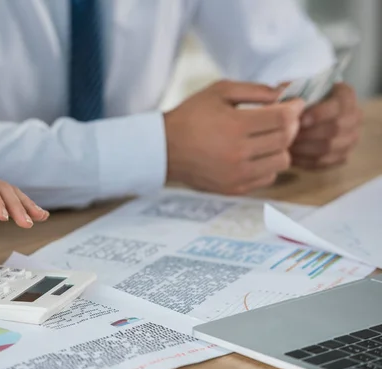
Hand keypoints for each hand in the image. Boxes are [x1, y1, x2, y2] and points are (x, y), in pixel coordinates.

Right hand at [163, 80, 304, 194]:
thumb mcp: (219, 91)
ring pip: (282, 161)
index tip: (294, 104)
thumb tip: (285, 94)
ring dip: (281, 147)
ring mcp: (237, 174)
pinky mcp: (234, 188)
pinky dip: (268, 165)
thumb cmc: (190, 116)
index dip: (294, 109)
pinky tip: (256, 155)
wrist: (163, 148)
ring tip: (268, 138)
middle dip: (291, 125)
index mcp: (235, 126)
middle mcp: (238, 153)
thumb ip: (254, 90)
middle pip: (286, 140)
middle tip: (282, 118)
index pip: (283, 119)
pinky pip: (268, 178)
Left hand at [291, 83, 360, 167]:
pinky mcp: (341, 156)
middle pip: (336, 129)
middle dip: (308, 134)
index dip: (320, 114)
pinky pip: (325, 162)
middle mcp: (353, 117)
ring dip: (304, 149)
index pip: (338, 106)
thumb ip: (289, 93)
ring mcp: (350, 138)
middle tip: (287, 136)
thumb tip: (280, 99)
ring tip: (285, 147)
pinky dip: (305, 161)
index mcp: (345, 96)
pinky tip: (290, 157)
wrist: (302, 116)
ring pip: (329, 148)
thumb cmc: (297, 101)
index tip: (300, 120)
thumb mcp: (293, 90)